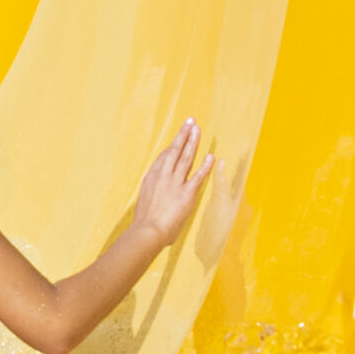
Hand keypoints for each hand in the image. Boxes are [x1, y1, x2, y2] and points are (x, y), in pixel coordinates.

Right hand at [131, 120, 213, 251]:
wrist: (147, 231)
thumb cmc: (143, 224)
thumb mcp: (144, 204)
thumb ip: (153, 197)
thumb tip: (157, 202)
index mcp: (151, 178)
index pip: (163, 158)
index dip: (172, 147)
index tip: (178, 139)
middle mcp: (163, 176)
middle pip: (174, 151)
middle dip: (183, 135)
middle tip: (190, 122)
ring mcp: (175, 183)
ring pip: (185, 157)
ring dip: (193, 142)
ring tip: (197, 129)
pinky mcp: (186, 193)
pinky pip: (198, 176)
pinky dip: (205, 166)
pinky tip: (210, 156)